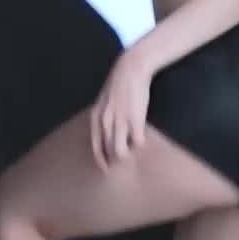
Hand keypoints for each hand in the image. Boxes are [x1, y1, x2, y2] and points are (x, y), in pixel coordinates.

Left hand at [90, 48, 153, 170]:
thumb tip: (106, 132)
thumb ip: (103, 116)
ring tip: (134, 148)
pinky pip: (137, 142)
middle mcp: (105, 122)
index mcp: (96, 117)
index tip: (105, 169)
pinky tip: (143, 137)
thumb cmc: (118, 86)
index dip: (100, 160)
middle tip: (123, 161)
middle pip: (108, 152)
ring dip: (128, 154)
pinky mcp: (135, 120)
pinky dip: (140, 143)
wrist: (130, 70)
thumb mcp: (103, 101)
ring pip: (121, 152)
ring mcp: (120, 122)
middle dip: (115, 160)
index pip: (95, 146)